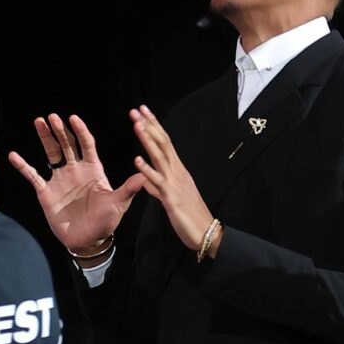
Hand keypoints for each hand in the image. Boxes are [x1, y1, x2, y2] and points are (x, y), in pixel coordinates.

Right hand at [9, 113, 144, 253]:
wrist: (87, 241)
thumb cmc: (106, 222)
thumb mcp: (118, 204)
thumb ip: (128, 189)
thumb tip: (144, 175)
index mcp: (93, 170)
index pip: (86, 144)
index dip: (80, 131)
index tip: (74, 118)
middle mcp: (75, 170)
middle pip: (67, 144)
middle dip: (60, 130)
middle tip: (52, 116)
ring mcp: (59, 179)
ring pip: (51, 153)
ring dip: (45, 138)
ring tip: (39, 122)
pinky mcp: (46, 192)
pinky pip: (33, 176)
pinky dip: (23, 166)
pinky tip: (14, 155)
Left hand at [129, 106, 216, 253]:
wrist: (206, 233)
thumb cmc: (190, 216)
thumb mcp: (171, 198)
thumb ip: (158, 188)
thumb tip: (147, 181)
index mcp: (178, 171)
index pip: (165, 143)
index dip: (155, 126)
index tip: (144, 112)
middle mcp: (178, 172)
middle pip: (163, 143)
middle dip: (150, 126)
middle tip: (137, 110)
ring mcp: (175, 183)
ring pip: (160, 156)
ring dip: (148, 139)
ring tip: (137, 124)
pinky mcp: (171, 197)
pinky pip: (157, 181)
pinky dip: (147, 169)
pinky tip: (137, 159)